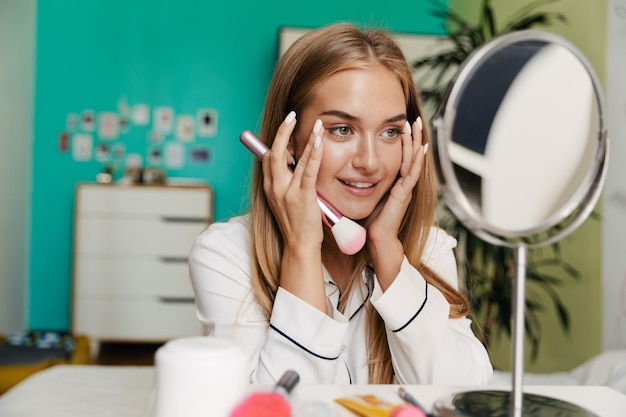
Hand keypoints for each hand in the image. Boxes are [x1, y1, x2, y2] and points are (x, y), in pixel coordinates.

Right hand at [262, 114, 324, 250]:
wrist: (299, 245)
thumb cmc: (296, 223)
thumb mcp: (285, 201)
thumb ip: (286, 182)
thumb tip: (294, 165)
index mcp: (269, 188)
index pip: (268, 157)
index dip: (275, 140)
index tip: (285, 125)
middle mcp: (274, 187)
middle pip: (273, 152)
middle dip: (282, 131)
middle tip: (291, 116)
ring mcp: (287, 192)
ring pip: (291, 158)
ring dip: (305, 138)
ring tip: (316, 124)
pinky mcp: (302, 196)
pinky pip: (308, 170)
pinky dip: (313, 154)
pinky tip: (319, 141)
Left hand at [366, 118, 426, 289]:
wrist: (375, 240)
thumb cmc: (368, 220)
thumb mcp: (362, 194)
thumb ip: (359, 182)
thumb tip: (344, 168)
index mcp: (392, 182)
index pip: (399, 156)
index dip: (401, 141)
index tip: (401, 124)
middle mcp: (401, 183)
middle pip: (410, 154)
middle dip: (412, 137)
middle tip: (415, 119)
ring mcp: (404, 188)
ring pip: (413, 160)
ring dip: (416, 142)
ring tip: (417, 126)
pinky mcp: (402, 194)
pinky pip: (411, 173)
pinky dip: (417, 160)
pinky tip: (421, 148)